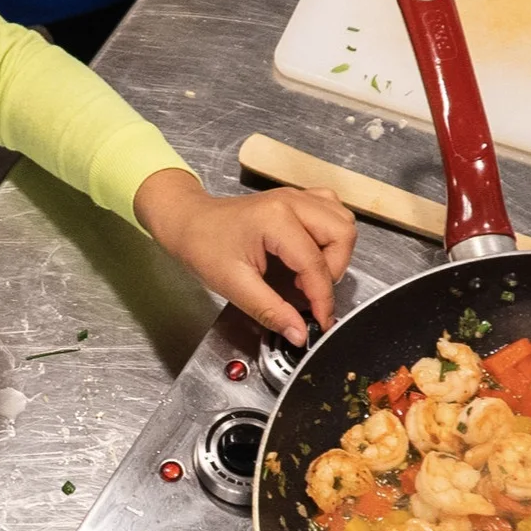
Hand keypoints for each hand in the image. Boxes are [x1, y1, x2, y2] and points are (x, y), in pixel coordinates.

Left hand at [134, 170, 355, 346]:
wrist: (188, 222)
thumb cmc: (203, 247)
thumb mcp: (234, 285)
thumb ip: (271, 310)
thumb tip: (299, 333)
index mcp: (275, 219)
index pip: (315, 263)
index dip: (322, 298)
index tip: (321, 321)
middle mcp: (292, 201)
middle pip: (342, 234)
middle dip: (334, 270)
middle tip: (310, 292)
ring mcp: (296, 197)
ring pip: (342, 221)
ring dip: (335, 252)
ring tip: (308, 273)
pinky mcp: (297, 200)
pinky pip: (331, 212)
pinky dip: (331, 235)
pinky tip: (311, 253)